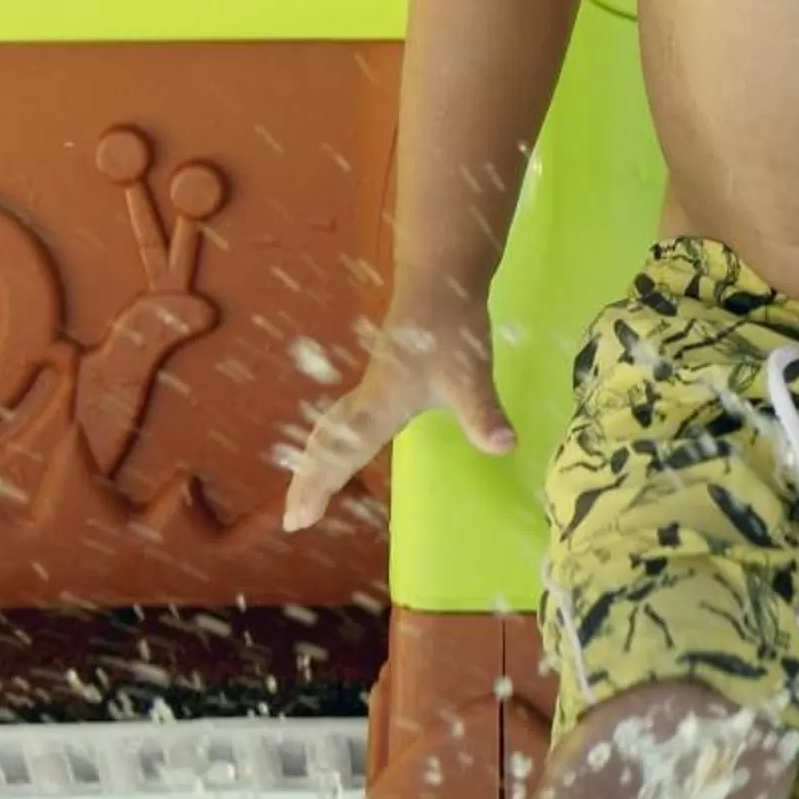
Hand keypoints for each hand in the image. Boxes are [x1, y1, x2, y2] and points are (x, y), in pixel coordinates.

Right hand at [281, 289, 515, 532]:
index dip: (322, 485)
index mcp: (382, 405)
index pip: (344, 452)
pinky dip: (330, 439)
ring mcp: (372, 386)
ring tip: (305, 490)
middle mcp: (369, 398)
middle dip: (308, 480)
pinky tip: (339, 444)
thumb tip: (504, 446)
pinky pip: (343, 417)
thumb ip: (484, 413)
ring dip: (315, 460)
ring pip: (331, 428)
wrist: (439, 279)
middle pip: (326, 443)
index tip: (301, 518)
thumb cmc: (451, 327)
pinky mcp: (382, 376)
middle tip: (294, 519)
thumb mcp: (471, 374)